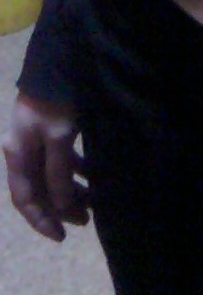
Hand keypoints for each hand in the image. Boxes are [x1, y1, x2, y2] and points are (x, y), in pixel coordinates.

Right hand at [3, 94, 90, 242]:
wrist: (62, 58)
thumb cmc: (57, 99)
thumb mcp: (59, 137)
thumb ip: (58, 173)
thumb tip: (61, 206)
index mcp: (17, 153)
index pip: (24, 198)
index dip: (40, 220)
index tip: (61, 236)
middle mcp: (22, 148)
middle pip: (38, 189)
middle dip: (60, 207)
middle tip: (85, 220)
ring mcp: (35, 138)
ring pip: (51, 174)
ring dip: (70, 190)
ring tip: (93, 202)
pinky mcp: (51, 127)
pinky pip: (61, 158)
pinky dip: (75, 169)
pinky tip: (93, 174)